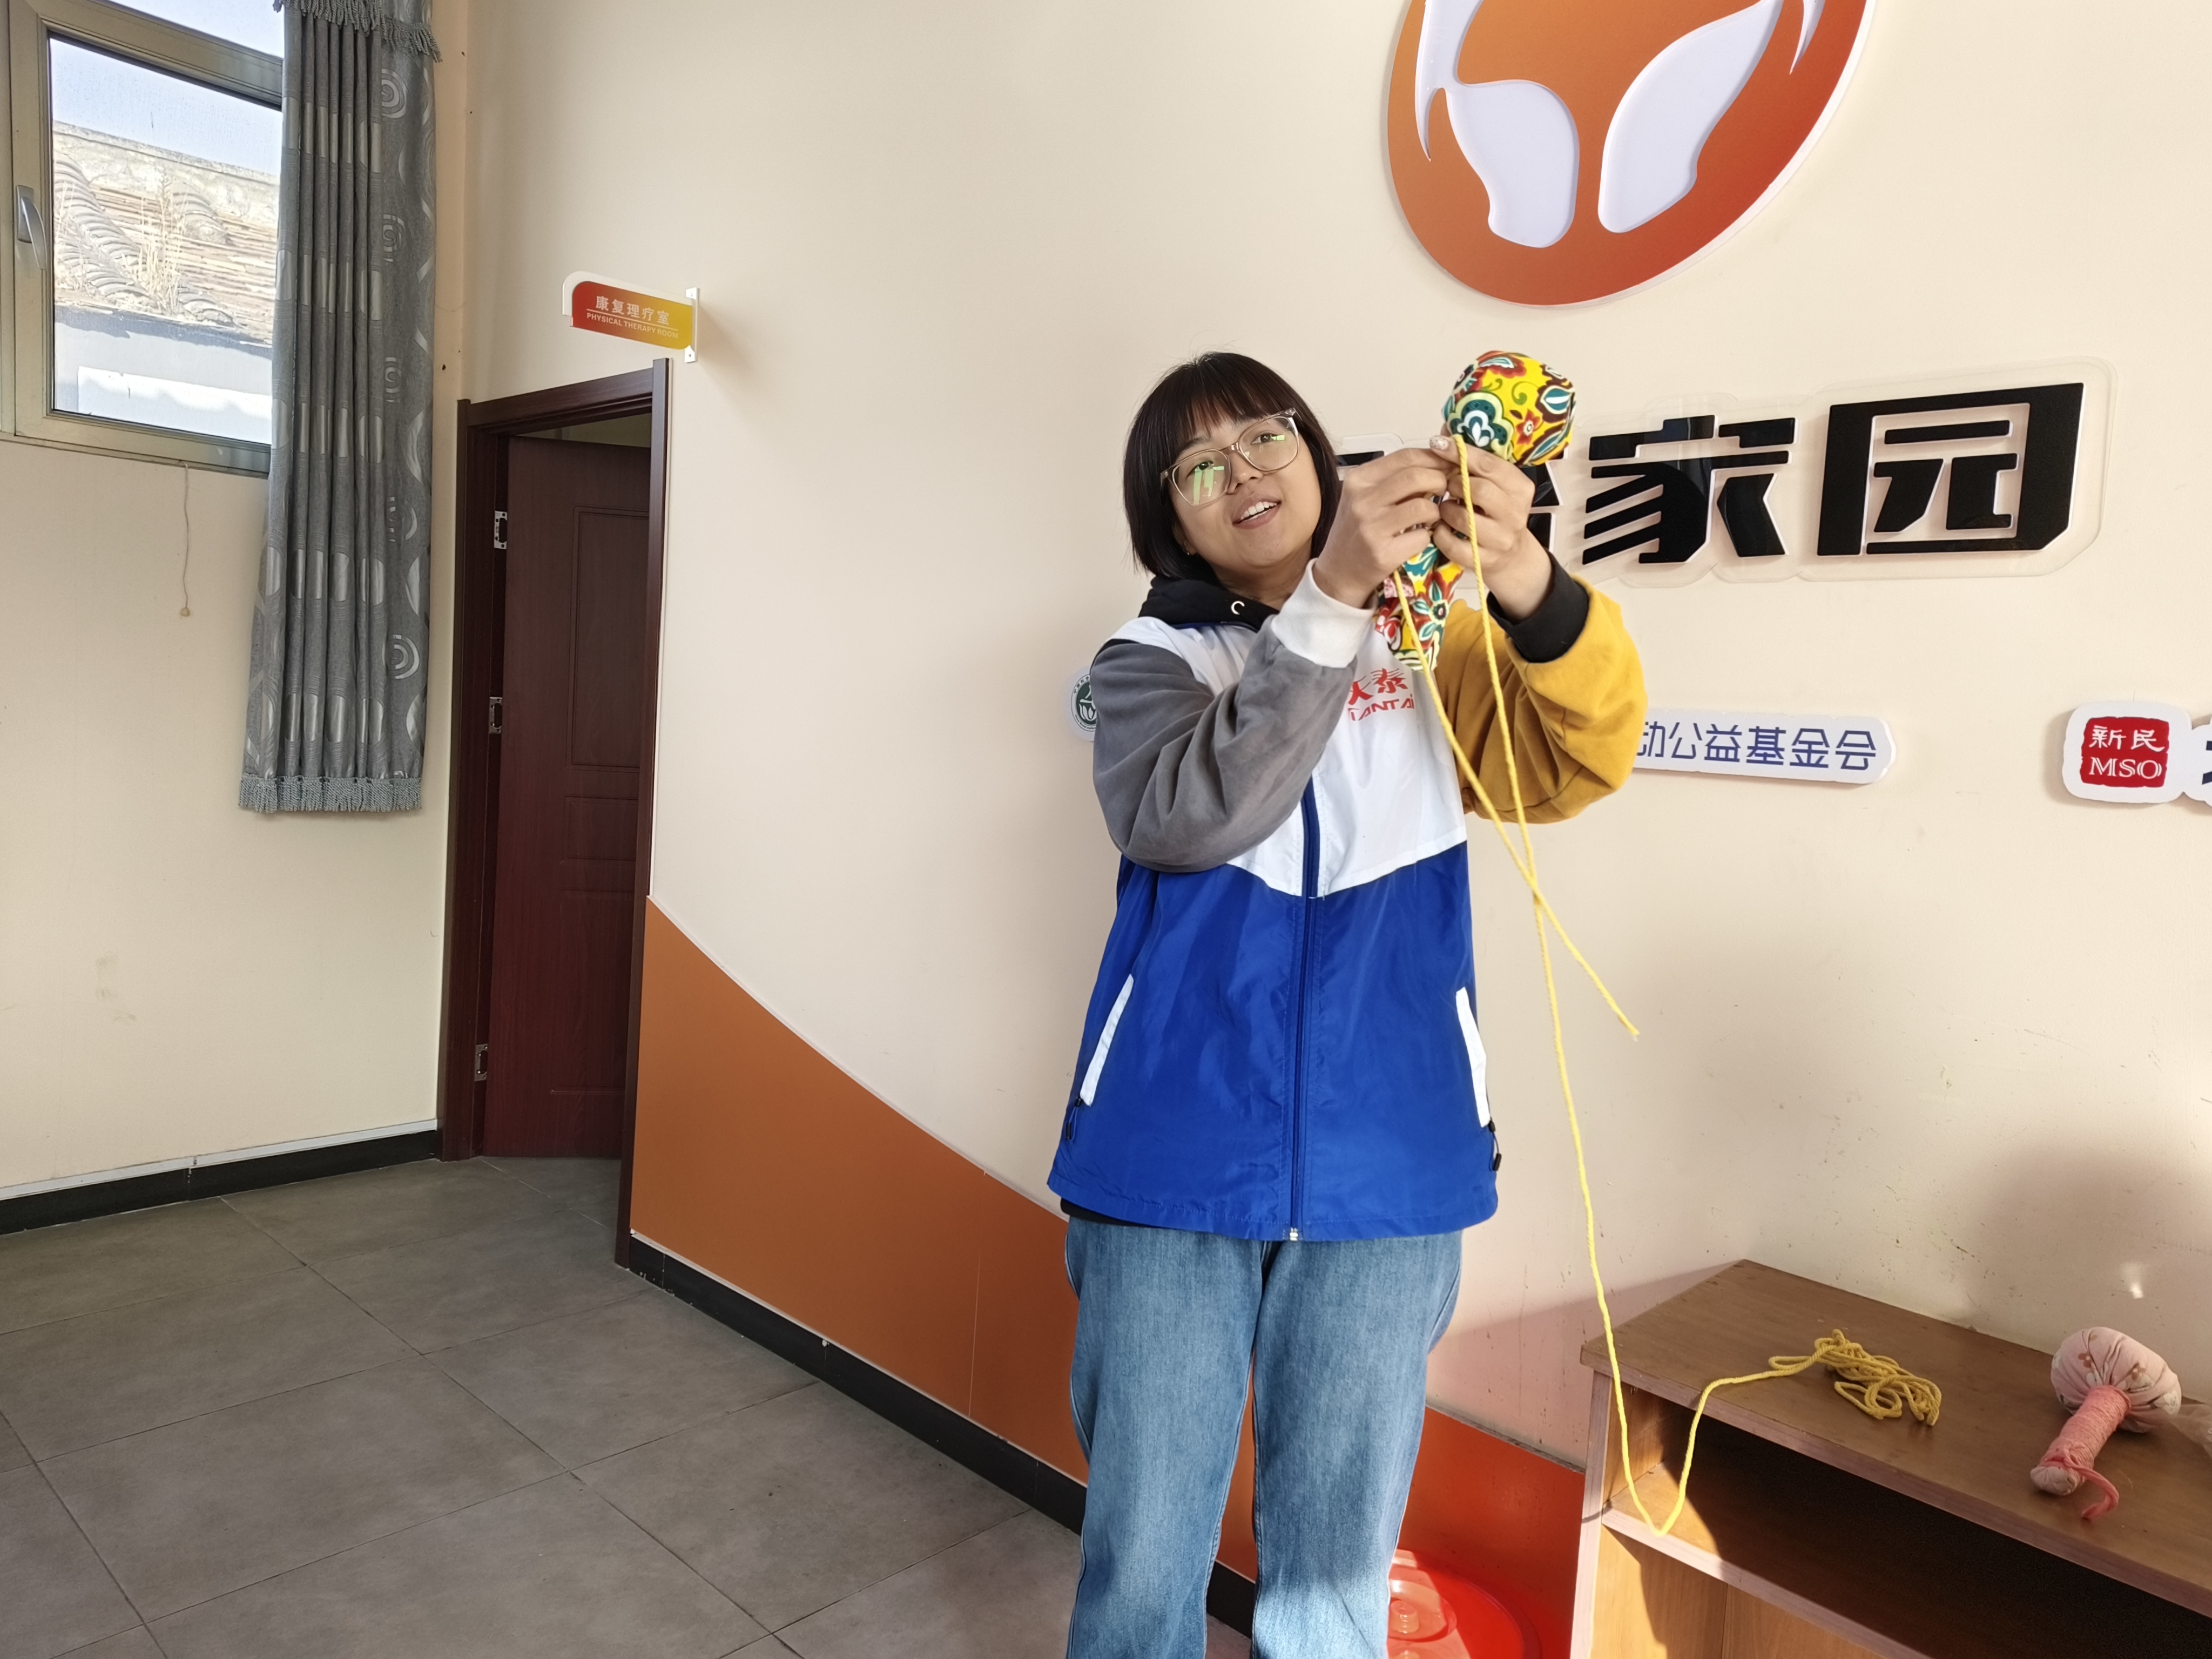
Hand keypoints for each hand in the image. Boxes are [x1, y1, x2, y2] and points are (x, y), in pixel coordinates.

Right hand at [1311, 447, 1452, 608]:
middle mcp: (1361, 500)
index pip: (1405, 457)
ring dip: (1435, 512)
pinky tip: (1417, 538)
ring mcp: (1371, 528)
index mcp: (1358, 480)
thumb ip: (1396, 479)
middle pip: (1416, 476)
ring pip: (1423, 506)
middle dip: (1440, 481)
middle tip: (1443, 490)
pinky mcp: (1382, 553)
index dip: (1434, 458)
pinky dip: (1427, 537)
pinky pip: (1422, 537)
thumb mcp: (1367, 497)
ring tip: (1429, 517)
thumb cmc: (1356, 532)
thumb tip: (1438, 462)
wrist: (1338, 572)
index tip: (1448, 464)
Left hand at [1430, 438, 1553, 620]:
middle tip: (1446, 486)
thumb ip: (1472, 460)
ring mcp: (1502, 539)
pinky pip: (1455, 545)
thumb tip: (1445, 430)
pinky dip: (1441, 535)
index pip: (1489, 465)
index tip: (1438, 444)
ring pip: (1465, 518)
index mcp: (1520, 487)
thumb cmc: (1495, 513)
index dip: (1460, 453)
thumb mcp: (1493, 484)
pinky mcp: (1486, 561)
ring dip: (1446, 511)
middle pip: (1478, 489)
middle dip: (1454, 484)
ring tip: (1444, 508)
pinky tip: (1441, 529)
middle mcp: (1516, 512)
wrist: (1511, 557)